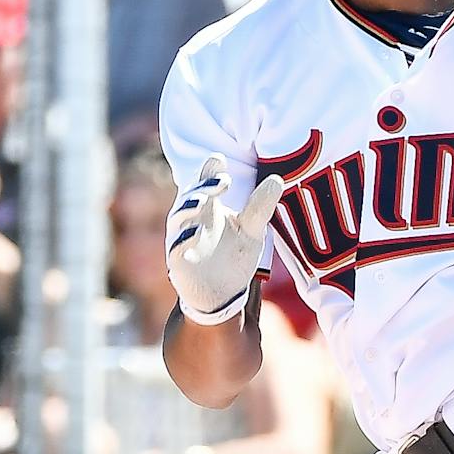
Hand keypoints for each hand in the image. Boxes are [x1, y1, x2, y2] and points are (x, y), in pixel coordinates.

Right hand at [167, 155, 283, 325]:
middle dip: (203, 187)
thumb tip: (277, 179)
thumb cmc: (233, 255)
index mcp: (210, 207)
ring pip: (179, 219)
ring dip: (187, 208)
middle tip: (221, 181)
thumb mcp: (252, 230)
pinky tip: (194, 235)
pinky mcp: (178, 261)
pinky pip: (176, 249)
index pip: (207, 183)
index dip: (210, 170)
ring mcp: (182, 238)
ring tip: (201, 202)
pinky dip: (183, 241)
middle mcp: (192, 219)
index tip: (219, 159)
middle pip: (192, 196)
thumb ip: (260, 207)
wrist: (223, 293)